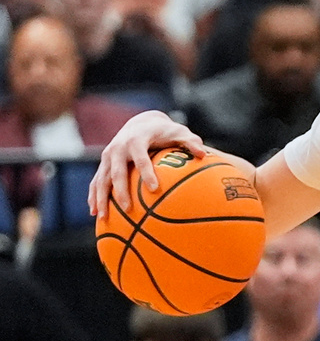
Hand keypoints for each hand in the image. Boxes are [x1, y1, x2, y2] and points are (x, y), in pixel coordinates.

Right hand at [88, 111, 205, 218]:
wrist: (142, 123)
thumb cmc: (164, 132)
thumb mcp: (179, 133)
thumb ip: (191, 143)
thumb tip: (204, 154)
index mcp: (136, 141)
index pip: (141, 159)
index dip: (147, 173)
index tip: (154, 189)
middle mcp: (118, 148)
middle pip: (117, 172)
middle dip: (121, 191)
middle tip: (128, 209)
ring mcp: (108, 156)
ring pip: (101, 179)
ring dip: (101, 198)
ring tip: (103, 218)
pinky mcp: (103, 163)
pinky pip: (96, 181)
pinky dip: (94, 196)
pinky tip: (95, 213)